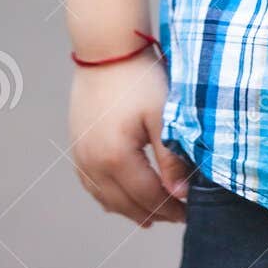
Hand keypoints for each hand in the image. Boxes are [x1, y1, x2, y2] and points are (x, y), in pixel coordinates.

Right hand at [69, 52, 196, 227]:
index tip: (190, 213)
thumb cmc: (140, 80)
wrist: (107, 51)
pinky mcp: (77, 146)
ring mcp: (81, 156)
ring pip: (106, 199)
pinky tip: (122, 198)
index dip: (170, 209)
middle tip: (177, 216)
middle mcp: (93, 164)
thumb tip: (180, 195)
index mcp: (116, 158)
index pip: (147, 198)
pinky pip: (91, 185)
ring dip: (130, 209)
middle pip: (125, 204)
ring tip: (153, 215)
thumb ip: (171, 159)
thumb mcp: (163, 117)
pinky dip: (109, 197)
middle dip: (153, 213)